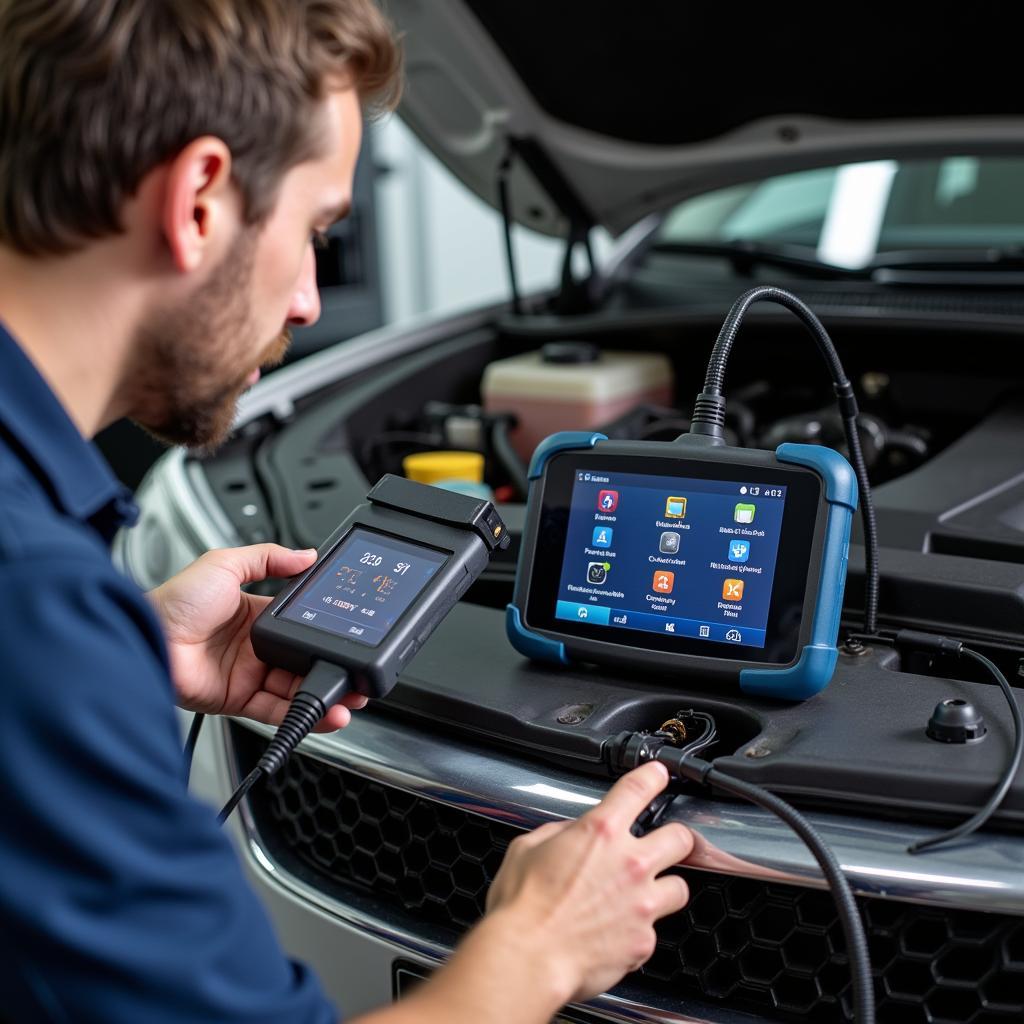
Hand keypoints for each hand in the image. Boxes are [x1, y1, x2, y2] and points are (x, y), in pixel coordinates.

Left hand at [149, 544, 366, 729]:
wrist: (147, 638)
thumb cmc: (174, 602)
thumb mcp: (224, 564)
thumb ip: (268, 557)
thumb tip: (306, 554)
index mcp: (254, 615)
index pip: (300, 626)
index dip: (327, 633)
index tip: (351, 635)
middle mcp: (254, 648)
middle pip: (304, 662)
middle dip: (333, 669)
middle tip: (358, 674)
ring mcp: (247, 676)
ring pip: (296, 688)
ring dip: (326, 694)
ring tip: (350, 698)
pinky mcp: (238, 701)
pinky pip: (277, 710)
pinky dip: (303, 714)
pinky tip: (326, 713)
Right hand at [485, 761, 692, 1003]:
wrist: (528, 958)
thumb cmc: (522, 907)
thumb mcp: (528, 849)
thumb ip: (559, 834)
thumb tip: (571, 835)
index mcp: (600, 832)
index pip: (638, 789)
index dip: (653, 777)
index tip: (659, 775)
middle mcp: (630, 863)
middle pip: (681, 838)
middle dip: (677, 838)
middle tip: (667, 843)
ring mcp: (642, 904)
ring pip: (680, 887)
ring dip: (665, 887)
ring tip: (645, 894)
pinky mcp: (643, 941)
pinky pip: (653, 931)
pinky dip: (639, 931)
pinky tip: (618, 933)